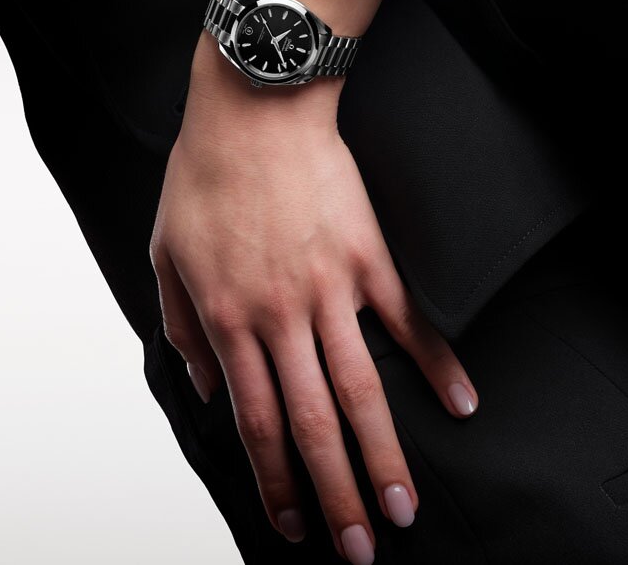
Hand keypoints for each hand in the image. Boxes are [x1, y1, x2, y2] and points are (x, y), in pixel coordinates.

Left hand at [149, 34, 478, 563]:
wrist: (254, 106)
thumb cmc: (203, 178)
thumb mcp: (165, 256)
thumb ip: (181, 329)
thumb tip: (209, 392)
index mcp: (228, 321)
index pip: (255, 423)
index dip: (276, 482)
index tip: (294, 524)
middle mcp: (280, 317)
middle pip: (311, 424)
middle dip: (336, 494)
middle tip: (360, 547)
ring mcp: (330, 289)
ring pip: (361, 389)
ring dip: (383, 454)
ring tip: (404, 506)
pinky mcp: (369, 258)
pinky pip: (407, 321)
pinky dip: (438, 364)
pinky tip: (461, 404)